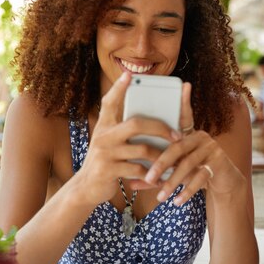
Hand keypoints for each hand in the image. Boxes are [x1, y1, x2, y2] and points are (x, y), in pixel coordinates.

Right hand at [75, 72, 179, 204]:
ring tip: (172, 161)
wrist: (86, 187)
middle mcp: (103, 135)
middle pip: (136, 124)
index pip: (110, 101)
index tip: (129, 75)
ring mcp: (105, 153)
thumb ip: (123, 130)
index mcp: (104, 125)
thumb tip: (153, 122)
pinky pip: (138, 170)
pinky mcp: (109, 170)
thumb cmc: (105, 161)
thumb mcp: (109, 142)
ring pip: (142, 149)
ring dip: (161, 156)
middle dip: (160, 128)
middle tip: (177, 135)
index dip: (119, 88)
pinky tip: (160, 180)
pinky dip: (152, 176)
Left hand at [138, 82, 244, 204]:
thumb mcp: (174, 172)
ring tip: (161, 196)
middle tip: (148, 178)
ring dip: (173, 182)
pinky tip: (177, 201)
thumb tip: (130, 182)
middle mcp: (201, 137)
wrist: (222, 184)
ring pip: (189, 164)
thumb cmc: (194, 174)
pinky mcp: (219, 163)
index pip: (183, 117)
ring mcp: (212, 149)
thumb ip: (155, 174)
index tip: (184, 85)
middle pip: (178, 148)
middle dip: (161, 164)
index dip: (184, 102)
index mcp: (188, 134)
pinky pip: (201, 177)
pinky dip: (187, 190)